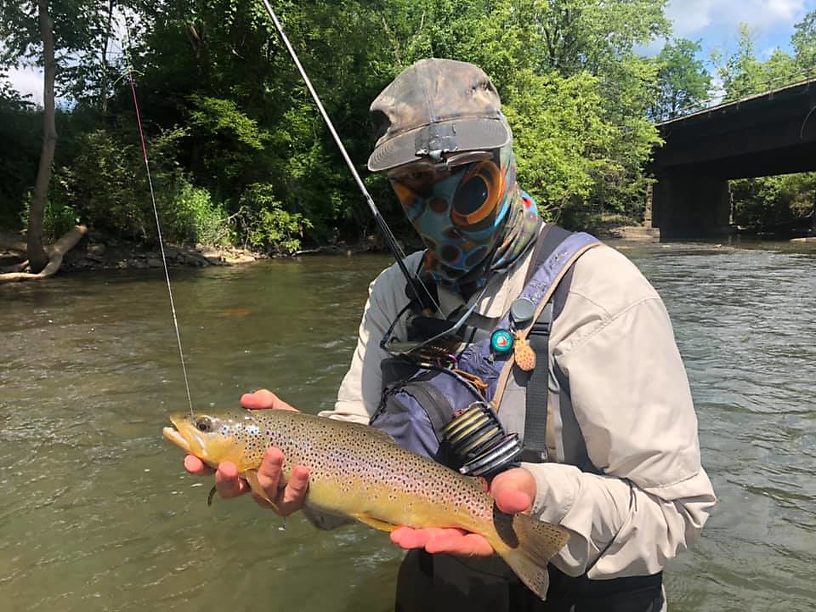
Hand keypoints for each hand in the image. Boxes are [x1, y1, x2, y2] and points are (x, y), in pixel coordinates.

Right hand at [183, 389, 309, 514]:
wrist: (325, 449)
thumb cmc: (292, 431)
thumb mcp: (279, 413)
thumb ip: (263, 403)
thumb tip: (246, 399)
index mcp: (239, 459)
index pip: (211, 465)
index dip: (198, 465)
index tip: (191, 460)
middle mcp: (251, 480)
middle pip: (229, 489)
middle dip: (224, 480)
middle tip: (226, 467)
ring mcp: (270, 493)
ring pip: (261, 492)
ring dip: (267, 472)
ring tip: (275, 452)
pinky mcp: (291, 501)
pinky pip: (290, 499)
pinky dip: (296, 485)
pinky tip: (302, 470)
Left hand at [390, 467, 535, 555]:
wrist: (506, 477)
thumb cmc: (516, 487)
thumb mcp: (519, 488)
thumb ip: (516, 494)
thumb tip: (517, 502)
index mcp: (490, 536)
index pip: (472, 545)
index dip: (453, 544)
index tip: (433, 543)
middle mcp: (470, 534)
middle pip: (446, 540)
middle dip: (424, 540)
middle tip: (402, 537)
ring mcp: (455, 524)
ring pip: (434, 531)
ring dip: (414, 533)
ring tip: (396, 533)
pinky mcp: (444, 511)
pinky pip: (427, 517)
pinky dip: (413, 519)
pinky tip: (396, 520)